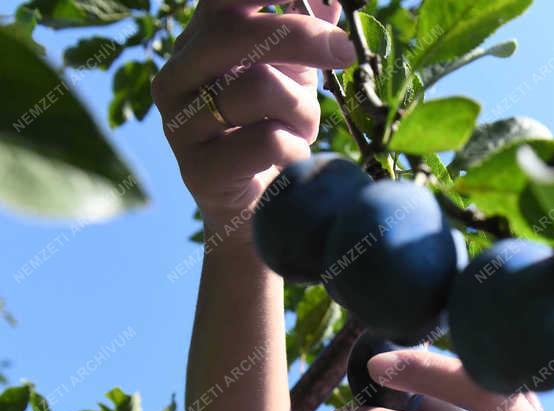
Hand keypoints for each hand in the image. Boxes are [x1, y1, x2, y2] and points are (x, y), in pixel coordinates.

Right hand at [151, 0, 355, 238]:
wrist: (256, 209)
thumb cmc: (274, 130)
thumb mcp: (293, 74)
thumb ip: (305, 29)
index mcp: (199, 41)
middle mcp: (177, 75)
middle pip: (238, 32)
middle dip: (303, 36)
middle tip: (346, 51)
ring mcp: (179, 123)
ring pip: (259, 88)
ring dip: (302, 110)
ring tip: (302, 130)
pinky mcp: (197, 170)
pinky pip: (268, 142)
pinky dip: (296, 148)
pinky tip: (290, 158)